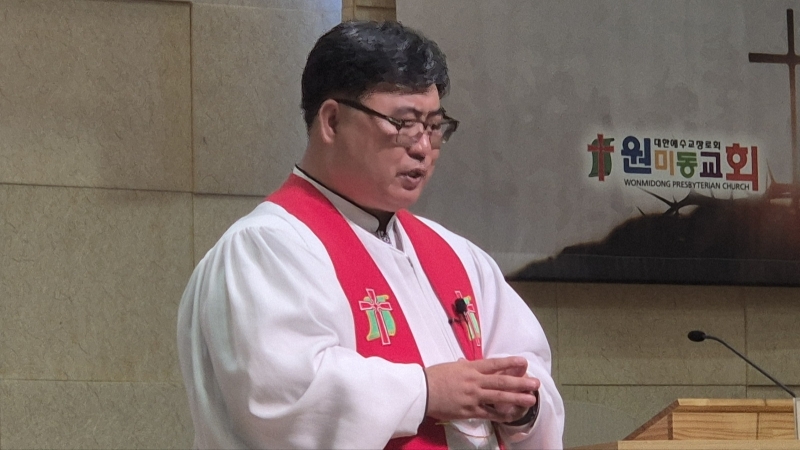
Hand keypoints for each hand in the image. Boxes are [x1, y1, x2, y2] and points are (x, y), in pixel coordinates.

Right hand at [424, 356, 539, 422]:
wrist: (422, 391)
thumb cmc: (434, 376)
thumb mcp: (451, 367)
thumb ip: (464, 367)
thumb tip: (469, 364)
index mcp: (470, 368)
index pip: (494, 364)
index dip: (510, 362)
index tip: (524, 362)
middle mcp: (475, 381)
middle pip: (502, 381)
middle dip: (520, 382)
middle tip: (535, 383)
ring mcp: (473, 397)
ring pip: (498, 397)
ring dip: (516, 398)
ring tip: (530, 399)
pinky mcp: (469, 411)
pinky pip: (488, 413)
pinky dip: (500, 414)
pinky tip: (510, 415)